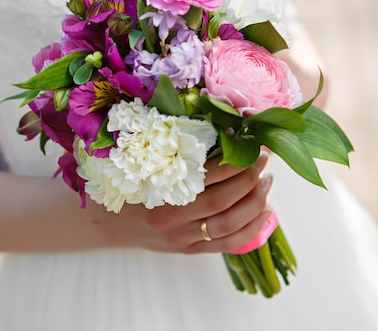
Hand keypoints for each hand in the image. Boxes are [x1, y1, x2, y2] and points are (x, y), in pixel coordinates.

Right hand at [94, 153, 273, 253]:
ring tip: (267, 181)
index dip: (233, 161)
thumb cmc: (128, 184)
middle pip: (222, 202)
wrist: (110, 223)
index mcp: (157, 192)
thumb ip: (173, 150)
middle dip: (249, 178)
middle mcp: (171, 220)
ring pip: (230, 224)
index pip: (205, 177)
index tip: (250, 144)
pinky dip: (253, 228)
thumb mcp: (143, 163)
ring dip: (255, 202)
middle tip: (263, 159)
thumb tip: (219, 127)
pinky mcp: (191, 250)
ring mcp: (182, 239)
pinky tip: (266, 211)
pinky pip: (229, 244)